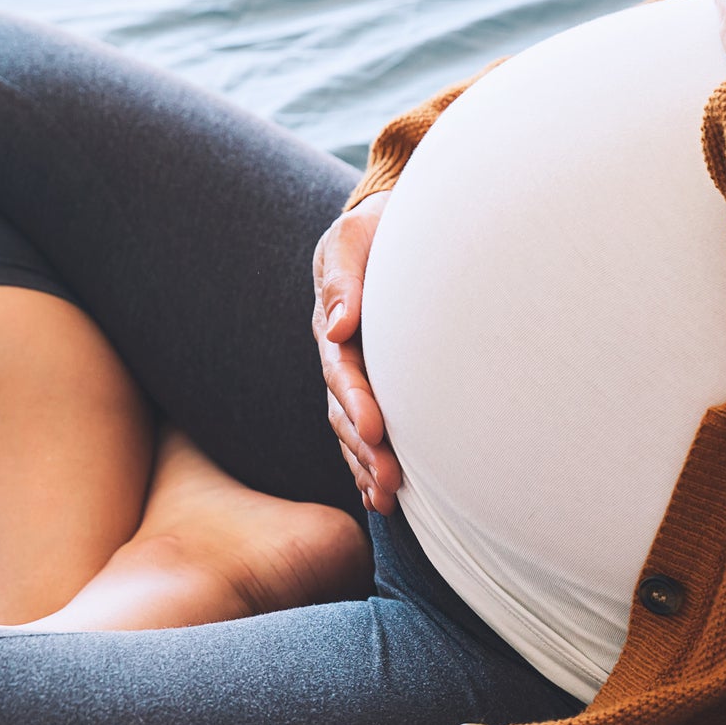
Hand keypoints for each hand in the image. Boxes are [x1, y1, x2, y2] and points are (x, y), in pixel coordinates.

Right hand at [313, 190, 402, 513]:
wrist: (391, 226)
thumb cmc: (377, 228)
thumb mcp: (354, 239)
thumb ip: (344, 280)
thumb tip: (338, 325)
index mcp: (334, 324)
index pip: (341, 371)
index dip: (358, 403)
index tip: (380, 430)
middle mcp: (339, 355)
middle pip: (344, 411)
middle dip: (364, 448)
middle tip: (391, 481)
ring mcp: (353, 373)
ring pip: (353, 428)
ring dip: (367, 464)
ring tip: (388, 498)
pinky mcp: (372, 385)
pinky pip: (365, 429)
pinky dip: (368, 463)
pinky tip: (382, 496)